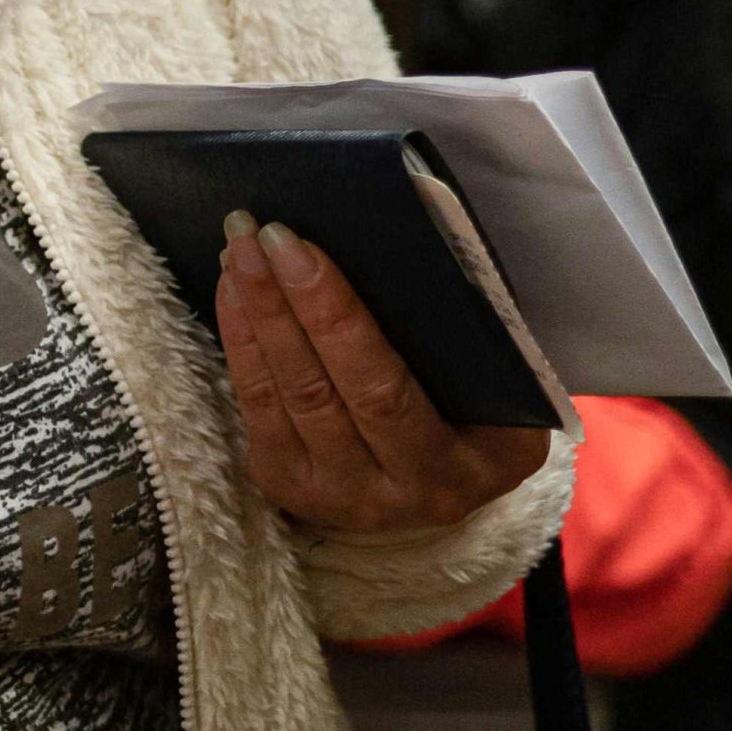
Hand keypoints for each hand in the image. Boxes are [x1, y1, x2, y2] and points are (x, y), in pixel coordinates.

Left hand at [218, 214, 548, 532]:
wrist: (438, 495)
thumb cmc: (476, 421)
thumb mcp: (499, 398)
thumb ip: (463, 344)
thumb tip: (391, 257)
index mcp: (465, 465)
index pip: (384, 389)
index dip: (334, 318)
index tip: (303, 250)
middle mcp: (399, 491)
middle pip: (322, 390)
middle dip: (283, 303)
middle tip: (260, 235)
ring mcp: (336, 494)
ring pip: (281, 395)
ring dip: (254, 314)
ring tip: (239, 250)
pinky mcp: (287, 484)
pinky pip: (254, 406)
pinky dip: (240, 342)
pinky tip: (232, 291)